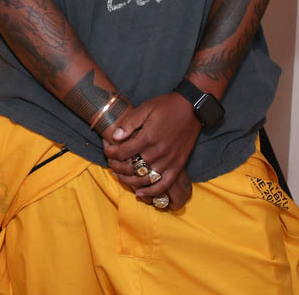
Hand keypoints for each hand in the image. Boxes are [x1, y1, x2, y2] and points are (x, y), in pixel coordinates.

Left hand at [103, 92, 199, 208]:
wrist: (192, 108)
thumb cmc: (166, 106)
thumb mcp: (145, 108)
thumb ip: (129, 123)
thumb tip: (115, 137)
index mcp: (148, 137)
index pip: (123, 152)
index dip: (111, 153)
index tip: (107, 149)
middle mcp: (158, 152)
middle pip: (132, 167)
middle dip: (117, 167)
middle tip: (111, 163)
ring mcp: (169, 160)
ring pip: (145, 178)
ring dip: (130, 181)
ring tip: (120, 177)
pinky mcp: (178, 165)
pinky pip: (164, 184)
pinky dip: (152, 191)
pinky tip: (140, 193)